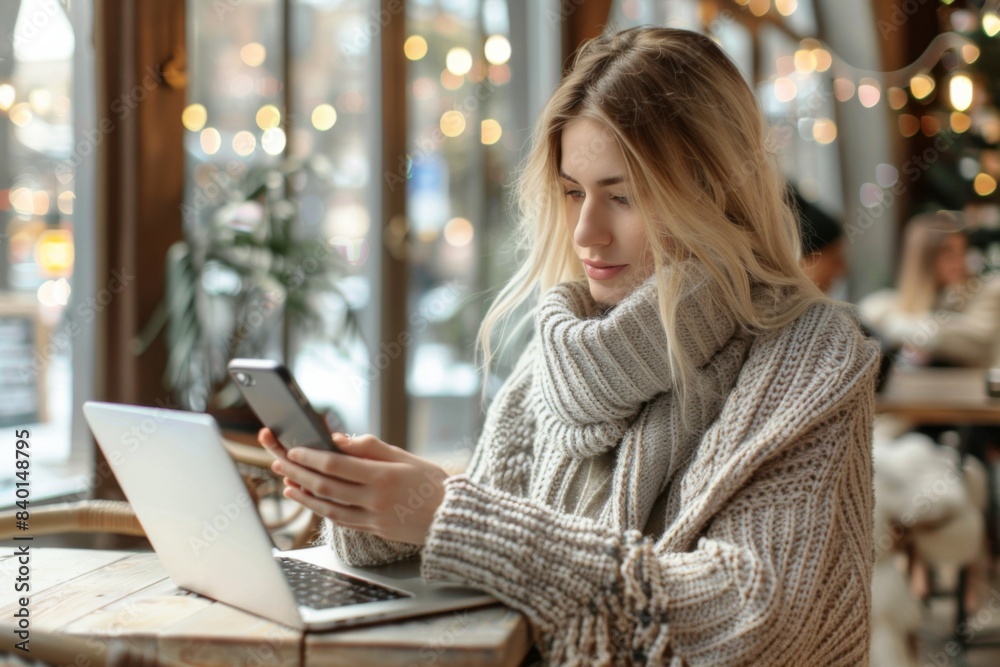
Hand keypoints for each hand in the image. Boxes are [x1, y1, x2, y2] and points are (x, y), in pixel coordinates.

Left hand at [257, 428, 447, 544]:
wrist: (452, 518)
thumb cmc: (432, 483)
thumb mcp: (406, 457)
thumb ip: (371, 448)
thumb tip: (339, 440)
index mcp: (384, 476)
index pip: (337, 465)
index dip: (312, 457)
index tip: (295, 450)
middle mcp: (375, 499)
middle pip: (326, 486)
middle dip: (299, 473)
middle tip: (281, 462)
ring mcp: (373, 518)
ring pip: (328, 506)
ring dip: (304, 494)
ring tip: (286, 482)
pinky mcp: (373, 530)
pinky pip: (339, 520)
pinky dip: (319, 509)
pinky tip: (308, 500)